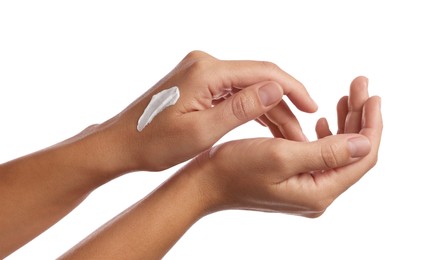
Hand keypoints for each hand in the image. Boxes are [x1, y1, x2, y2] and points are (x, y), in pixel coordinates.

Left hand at [102, 50, 316, 170]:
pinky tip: (264, 125)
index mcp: (206, 72)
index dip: (292, 89)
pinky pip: (233, 91)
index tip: (311, 107)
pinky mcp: (198, 82)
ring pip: (247, 87)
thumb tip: (275, 88)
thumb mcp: (201, 132)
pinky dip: (250, 108)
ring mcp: (200, 71)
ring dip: (268, 109)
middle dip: (282, 104)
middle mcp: (205, 63)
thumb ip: (240, 109)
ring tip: (287, 135)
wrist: (121, 143)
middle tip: (300, 133)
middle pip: (257, 79)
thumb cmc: (153, 142)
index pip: (262, 72)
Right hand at [192, 76, 381, 216]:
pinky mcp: (295, 180)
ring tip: (346, 96)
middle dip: (359, 116)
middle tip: (359, 85)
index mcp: (319, 191)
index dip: (371, 124)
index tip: (372, 94)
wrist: (205, 184)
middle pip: (353, 152)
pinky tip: (323, 121)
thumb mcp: (281, 155)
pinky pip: (321, 155)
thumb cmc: (235, 169)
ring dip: (345, 123)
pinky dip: (326, 134)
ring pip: (338, 151)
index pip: (362, 156)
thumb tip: (366, 143)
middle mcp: (317, 194)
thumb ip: (326, 152)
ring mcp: (307, 188)